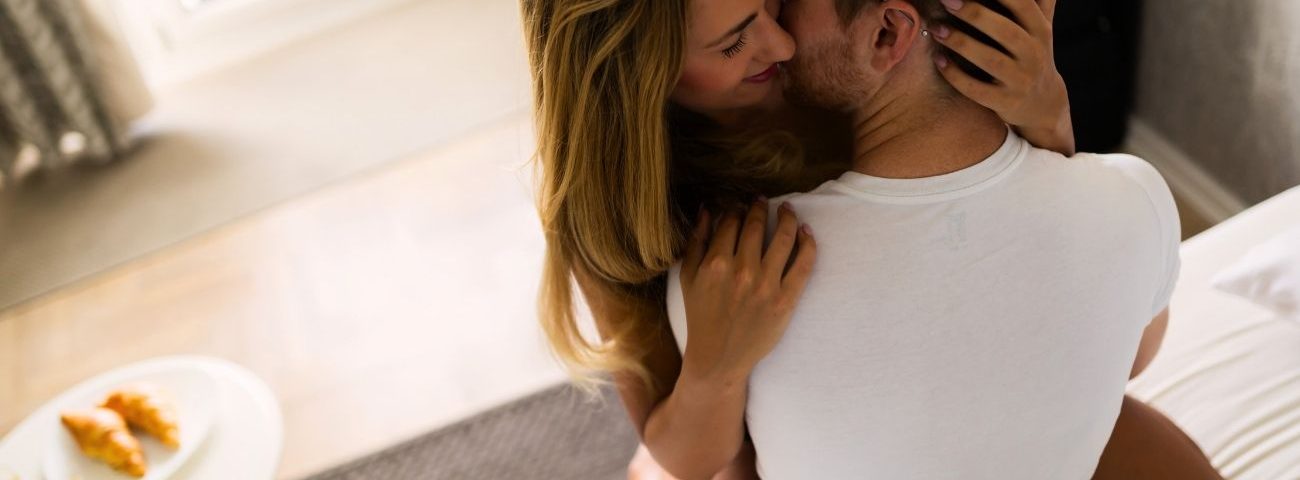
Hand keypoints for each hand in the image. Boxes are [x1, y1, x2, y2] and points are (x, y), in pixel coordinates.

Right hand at [678, 199, 816, 384]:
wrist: (719, 358)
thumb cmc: (701, 316)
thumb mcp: (688, 278)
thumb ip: (696, 242)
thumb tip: (705, 209)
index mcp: (715, 264)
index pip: (731, 222)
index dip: (736, 209)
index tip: (740, 205)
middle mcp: (742, 271)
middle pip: (756, 225)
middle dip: (760, 207)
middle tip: (762, 201)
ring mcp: (766, 286)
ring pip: (783, 238)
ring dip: (787, 217)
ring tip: (787, 209)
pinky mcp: (786, 301)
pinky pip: (804, 264)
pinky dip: (808, 243)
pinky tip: (806, 231)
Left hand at [931, 0, 1070, 145]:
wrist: (1043, 104)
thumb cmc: (1032, 54)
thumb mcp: (1041, 26)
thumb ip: (1039, 1)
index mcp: (1040, 29)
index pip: (1022, 5)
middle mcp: (1034, 53)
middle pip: (1005, 31)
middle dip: (975, 14)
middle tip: (947, 0)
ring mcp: (1020, 80)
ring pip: (990, 61)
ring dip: (962, 43)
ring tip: (938, 29)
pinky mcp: (1005, 102)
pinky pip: (977, 90)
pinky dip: (956, 76)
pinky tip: (939, 61)